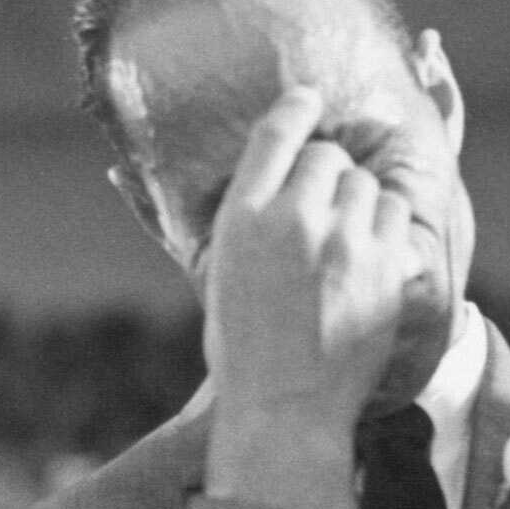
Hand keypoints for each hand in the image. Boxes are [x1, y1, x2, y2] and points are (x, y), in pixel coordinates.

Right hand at [204, 87, 417, 508]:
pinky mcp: (384, 265)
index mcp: (242, 218)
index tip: (307, 100)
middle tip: (322, 199)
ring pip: (364, 182)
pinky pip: (393, 214)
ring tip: (344, 230)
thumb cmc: (240, 349)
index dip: (296, 107)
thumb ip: (197, 220)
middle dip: (326, 171)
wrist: (287, 408)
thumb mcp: (209, 275)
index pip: (276, 133)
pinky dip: (382, 224)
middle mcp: (294, 220)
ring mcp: (344, 241)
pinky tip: (367, 249)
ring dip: (356, 198)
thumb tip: (117, 169)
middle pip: (326, 155)